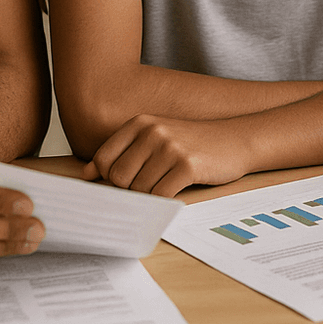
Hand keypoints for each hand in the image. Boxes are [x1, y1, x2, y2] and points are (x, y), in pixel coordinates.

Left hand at [81, 114, 250, 196]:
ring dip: (152, 195)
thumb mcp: (155, 138)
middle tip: (152, 185)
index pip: (104, 160)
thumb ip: (121, 153)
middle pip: (119, 179)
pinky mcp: (188, 165)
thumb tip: (86, 173)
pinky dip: (165, 200)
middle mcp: (153, 131)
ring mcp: (170, 147)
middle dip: (131, 190)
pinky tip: (178, 189)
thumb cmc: (192, 143)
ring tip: (169, 183)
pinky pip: (161, 195)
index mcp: (140, 123)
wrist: (236, 140)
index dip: (111, 178)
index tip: (128, 181)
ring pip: (140, 190)